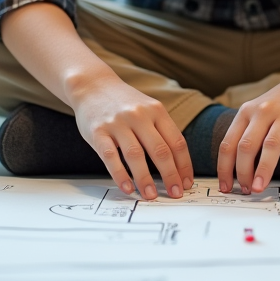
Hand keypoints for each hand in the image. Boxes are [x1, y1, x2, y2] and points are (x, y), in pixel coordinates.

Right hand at [69, 75, 193, 199]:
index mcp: (156, 110)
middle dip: (170, 175)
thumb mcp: (148, 108)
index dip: (184, 165)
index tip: (186, 183)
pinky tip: (127, 187)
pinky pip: (110, 156)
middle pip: (160, 150)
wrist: (92, 85)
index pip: (177, 141)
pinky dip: (120, 174)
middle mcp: (139, 115)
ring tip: (151, 195)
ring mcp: (117, 123)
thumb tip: (177, 165)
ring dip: (145, 179)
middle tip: (176, 194)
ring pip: (135, 155)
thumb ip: (161, 130)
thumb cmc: (124, 103)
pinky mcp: (98, 131)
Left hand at [217, 75, 279, 195]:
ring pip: (271, 147)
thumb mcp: (257, 110)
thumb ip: (246, 133)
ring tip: (258, 189)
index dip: (224, 168)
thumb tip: (235, 169)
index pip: (228, 144)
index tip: (225, 185)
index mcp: (247, 112)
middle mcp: (263, 112)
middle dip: (242, 172)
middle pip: (246, 146)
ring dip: (263, 171)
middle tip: (245, 190)